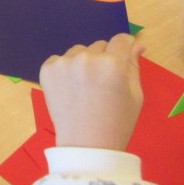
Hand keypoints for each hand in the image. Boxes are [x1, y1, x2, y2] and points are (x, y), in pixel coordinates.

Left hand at [39, 33, 144, 150]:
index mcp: (112, 64)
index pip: (121, 40)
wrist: (86, 144)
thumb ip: (134, 65)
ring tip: (86, 87)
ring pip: (79, 51)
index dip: (126, 47)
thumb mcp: (135, 95)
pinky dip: (65, 69)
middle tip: (104, 82)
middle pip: (100, 45)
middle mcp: (87, 58)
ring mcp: (64, 63)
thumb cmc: (118, 122)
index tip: (124, 56)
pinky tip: (70, 88)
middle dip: (105, 58)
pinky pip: (60, 60)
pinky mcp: (47, 69)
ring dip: (84, 62)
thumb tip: (137, 44)